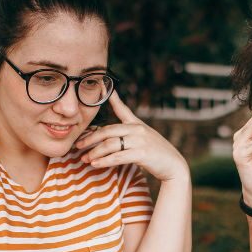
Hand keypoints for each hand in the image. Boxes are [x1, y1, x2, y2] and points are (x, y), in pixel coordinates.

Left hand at [74, 91, 188, 182]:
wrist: (174, 165)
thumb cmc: (157, 154)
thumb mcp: (145, 138)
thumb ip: (130, 134)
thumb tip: (113, 136)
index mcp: (137, 124)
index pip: (122, 108)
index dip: (111, 97)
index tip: (103, 86)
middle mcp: (138, 129)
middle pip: (108, 131)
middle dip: (91, 139)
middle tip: (78, 145)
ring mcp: (140, 140)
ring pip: (110, 145)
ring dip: (95, 153)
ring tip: (85, 159)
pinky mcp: (142, 153)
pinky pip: (118, 156)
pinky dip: (105, 161)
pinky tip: (95, 164)